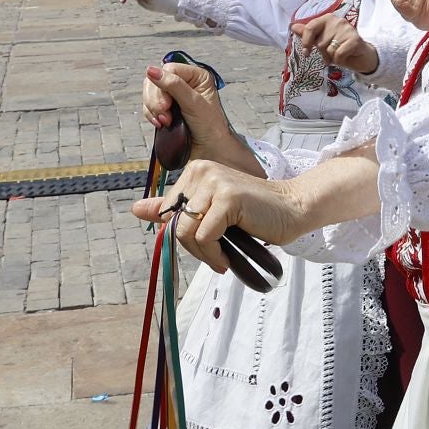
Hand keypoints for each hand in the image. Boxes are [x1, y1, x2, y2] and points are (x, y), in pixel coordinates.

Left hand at [130, 159, 307, 272]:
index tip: (207, 245)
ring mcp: (214, 181)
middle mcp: (200, 170)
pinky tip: (229, 257)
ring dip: (204, 254)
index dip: (186, 237)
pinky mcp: (227, 197)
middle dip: (194, 249)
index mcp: (194, 171)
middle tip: (217, 256)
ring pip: (186, 232)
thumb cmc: (255, 213)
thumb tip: (135, 209)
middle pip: (175, 224)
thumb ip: (174, 209)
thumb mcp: (210, 211)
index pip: (169, 214)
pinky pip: (204, 236)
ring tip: (223, 258)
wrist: (293, 208)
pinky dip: (214, 254)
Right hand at [142, 61, 237, 157]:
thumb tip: (152, 70)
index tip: (167, 105)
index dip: (163, 85)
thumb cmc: (209, 127)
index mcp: (196, 76)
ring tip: (166, 122)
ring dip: (153, 109)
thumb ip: (174, 85)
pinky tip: (161, 124)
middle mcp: (184, 82)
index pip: (169, 69)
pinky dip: (151, 115)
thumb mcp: (193, 103)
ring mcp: (173, 96)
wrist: (209, 151)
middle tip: (166, 116)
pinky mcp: (166, 108)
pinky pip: (148, 105)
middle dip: (156, 100)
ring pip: (150, 93)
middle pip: (156, 80)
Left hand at [290, 11, 379, 74]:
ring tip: (339, 55)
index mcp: (327, 19)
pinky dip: (339, 60)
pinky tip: (345, 57)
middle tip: (332, 54)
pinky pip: (338, 54)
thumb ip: (308, 34)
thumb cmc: (340, 47)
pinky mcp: (355, 39)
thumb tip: (293, 26)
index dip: (306, 42)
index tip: (306, 53)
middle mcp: (337, 20)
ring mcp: (347, 29)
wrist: (361, 56)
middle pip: (319, 43)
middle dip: (323, 53)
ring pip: (329, 50)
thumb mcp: (322, 41)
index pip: (310, 27)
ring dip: (332, 57)